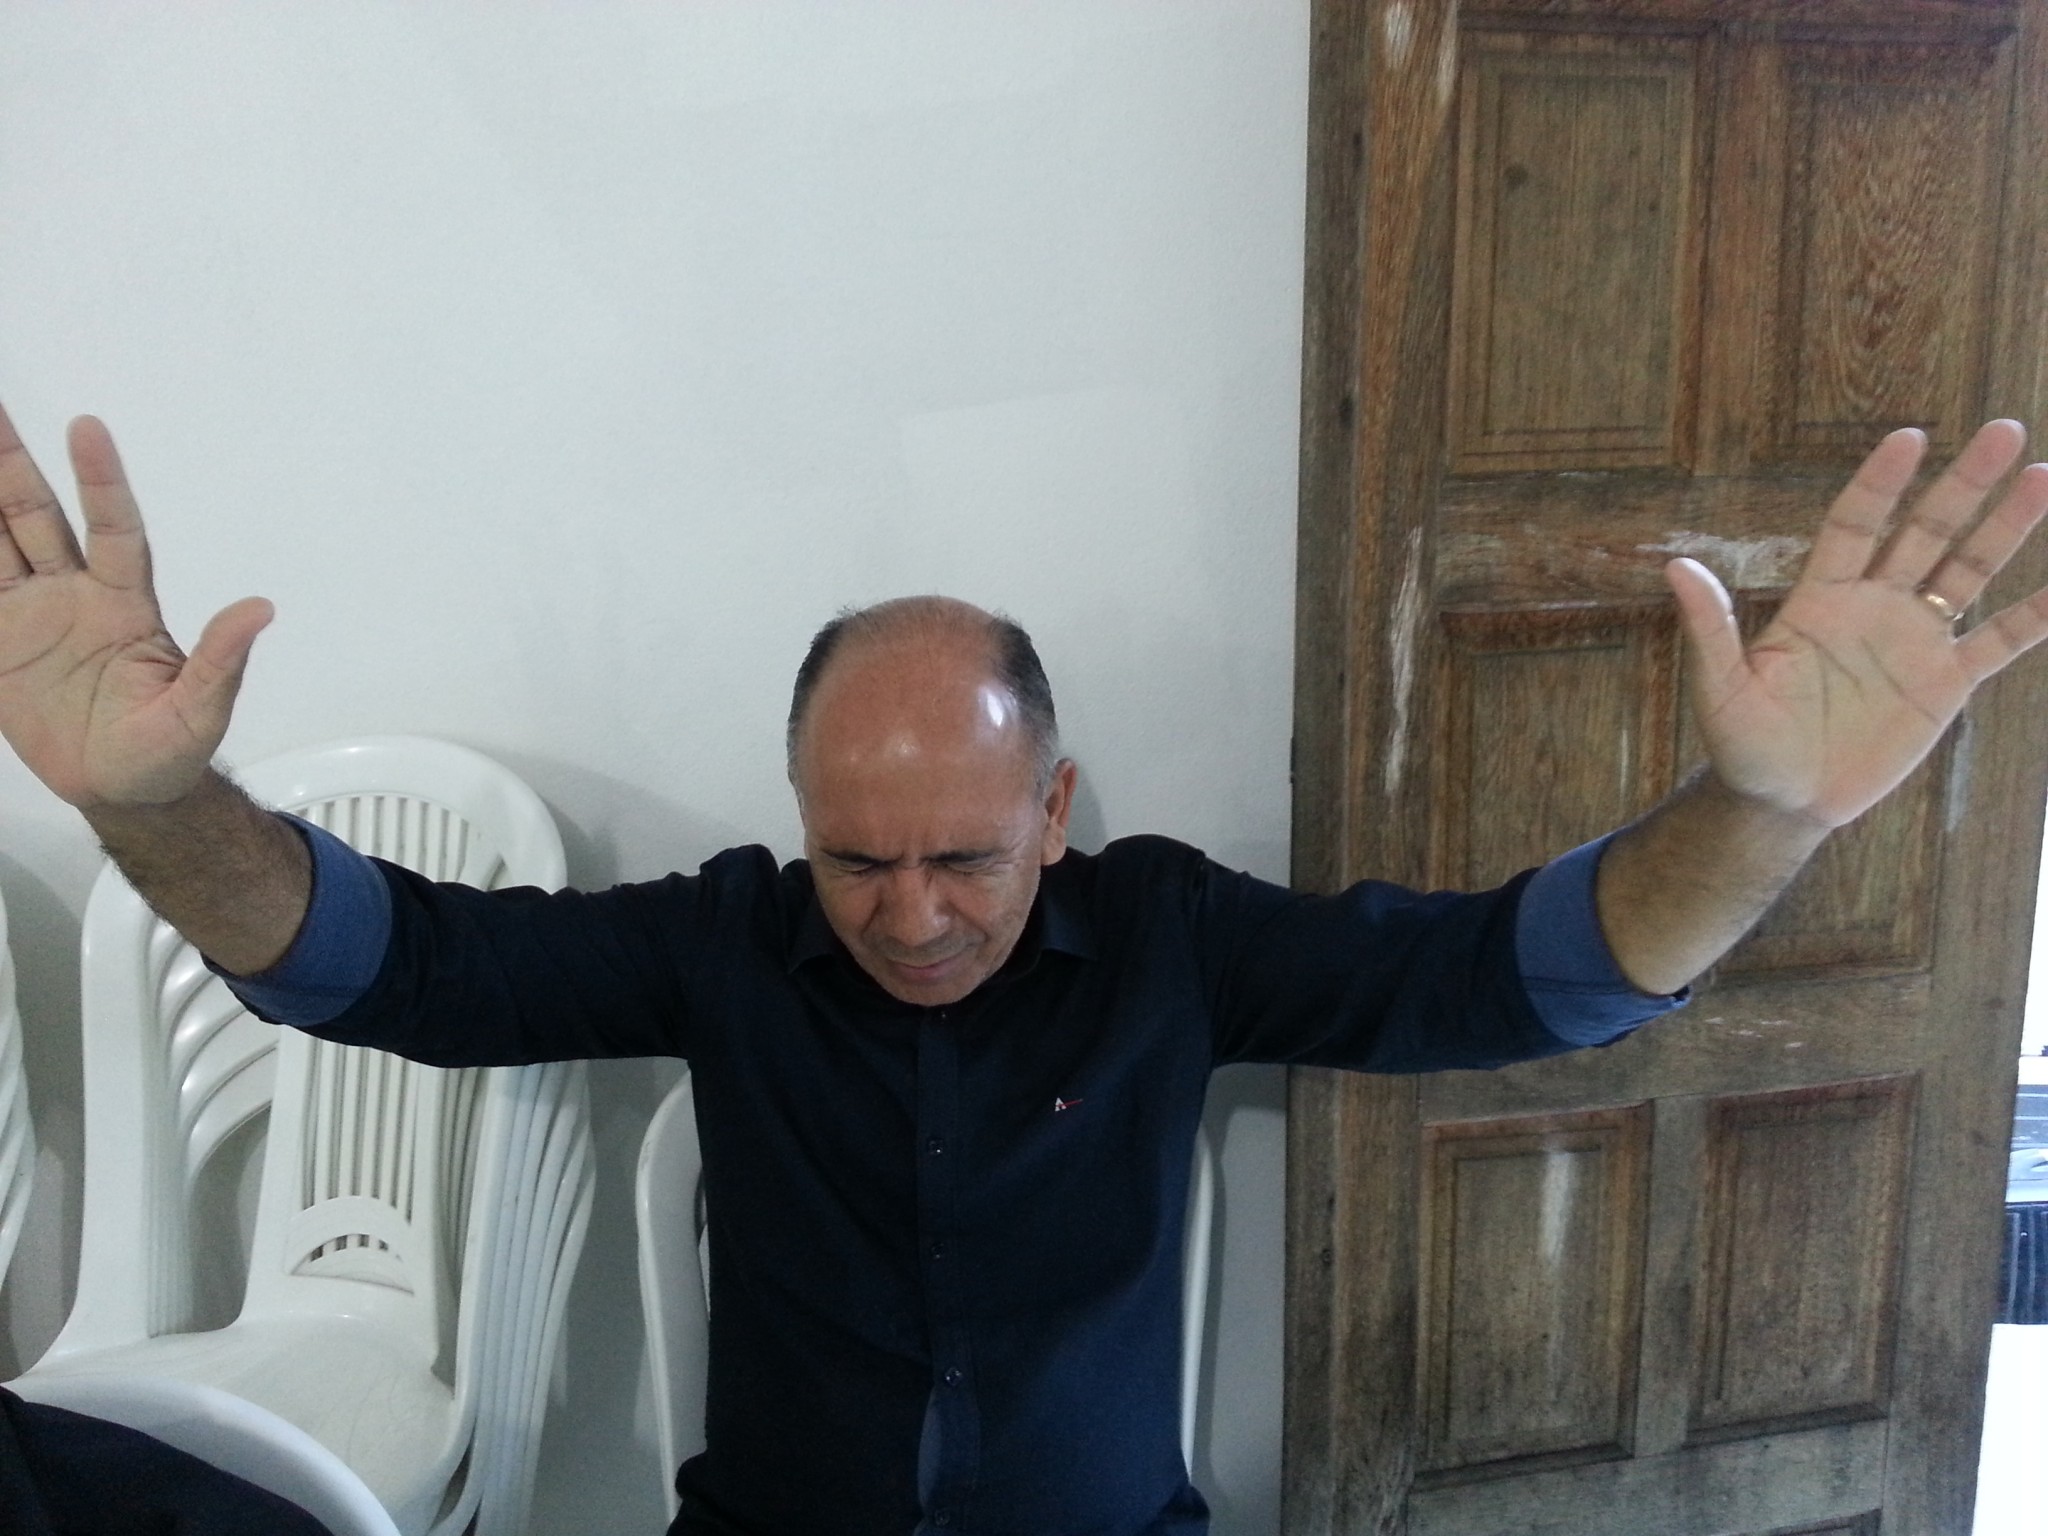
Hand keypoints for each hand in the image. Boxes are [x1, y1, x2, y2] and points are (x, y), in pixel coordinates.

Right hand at [0, 401, 270, 808]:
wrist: (124, 791)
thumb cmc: (170, 751)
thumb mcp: (200, 713)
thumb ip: (221, 661)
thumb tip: (261, 610)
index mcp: (125, 604)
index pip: (114, 528)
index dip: (101, 479)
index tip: (88, 427)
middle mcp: (75, 596)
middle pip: (37, 517)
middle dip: (12, 464)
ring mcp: (32, 616)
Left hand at [1667, 419, 2047, 828]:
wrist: (1783, 800)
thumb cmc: (1743, 744)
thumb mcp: (1721, 689)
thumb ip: (1710, 629)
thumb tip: (1675, 567)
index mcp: (1820, 599)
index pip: (1856, 524)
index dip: (1882, 482)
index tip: (1910, 438)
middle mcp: (1873, 607)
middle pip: (1925, 531)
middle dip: (1963, 483)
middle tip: (2004, 430)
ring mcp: (1913, 641)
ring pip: (1968, 571)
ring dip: (2006, 527)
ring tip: (2043, 477)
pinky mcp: (1944, 682)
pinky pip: (1998, 641)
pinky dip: (2035, 616)